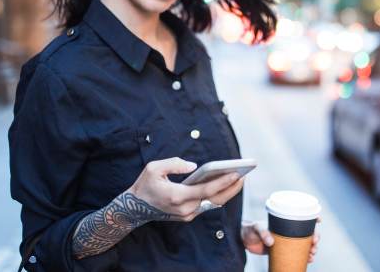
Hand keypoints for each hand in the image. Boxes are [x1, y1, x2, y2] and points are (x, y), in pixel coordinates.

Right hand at [128, 157, 244, 221]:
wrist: (135, 208)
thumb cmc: (145, 185)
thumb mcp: (154, 168)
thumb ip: (174, 164)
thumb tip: (193, 166)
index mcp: (177, 196)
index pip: (206, 190)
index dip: (223, 182)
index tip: (236, 174)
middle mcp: (185, 208)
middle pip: (214, 199)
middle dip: (231, 188)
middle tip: (243, 175)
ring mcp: (187, 215)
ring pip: (212, 204)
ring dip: (226, 192)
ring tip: (238, 179)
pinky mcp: (187, 216)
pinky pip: (206, 205)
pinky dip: (216, 196)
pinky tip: (224, 186)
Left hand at [241, 220, 320, 263]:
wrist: (243, 240)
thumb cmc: (250, 229)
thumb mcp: (256, 228)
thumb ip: (263, 233)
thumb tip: (271, 242)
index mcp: (284, 222)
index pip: (301, 217)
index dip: (312, 217)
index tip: (319, 220)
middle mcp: (288, 231)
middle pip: (307, 232)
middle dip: (315, 237)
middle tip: (314, 243)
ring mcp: (286, 241)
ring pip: (305, 244)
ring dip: (312, 249)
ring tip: (312, 254)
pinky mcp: (283, 251)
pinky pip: (297, 254)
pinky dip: (305, 257)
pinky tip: (309, 260)